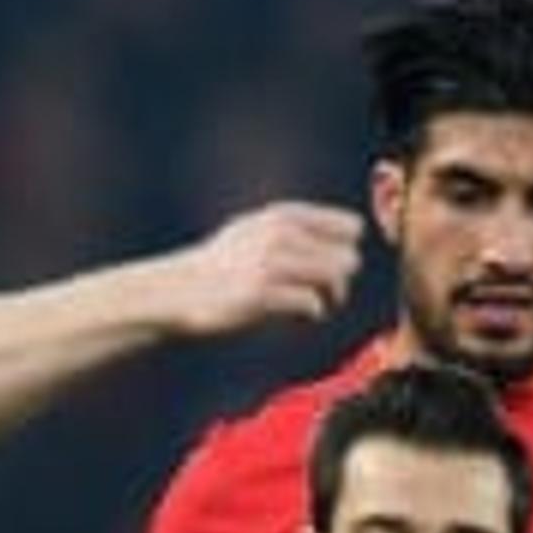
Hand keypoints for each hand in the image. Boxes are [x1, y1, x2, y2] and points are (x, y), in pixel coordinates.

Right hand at [165, 203, 364, 337]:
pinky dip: (312, 314)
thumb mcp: (257, 229)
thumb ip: (297, 227)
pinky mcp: (261, 293)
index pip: (351, 227)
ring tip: (316, 306)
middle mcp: (280, 233)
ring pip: (335, 279)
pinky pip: (312, 303)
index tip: (332, 268)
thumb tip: (352, 231)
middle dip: (341, 280)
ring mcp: (270, 262)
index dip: (346, 250)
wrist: (181, 289)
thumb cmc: (224, 265)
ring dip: (332, 299)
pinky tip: (298, 317)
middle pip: (349, 257)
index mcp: (284, 215)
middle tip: (324, 293)